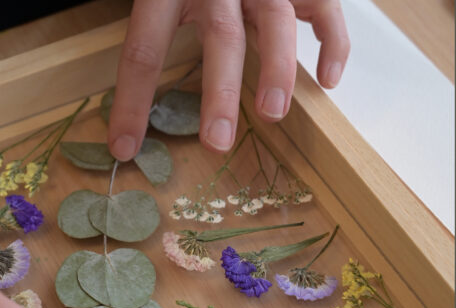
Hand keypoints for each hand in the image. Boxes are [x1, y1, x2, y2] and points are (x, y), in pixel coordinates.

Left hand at [107, 0, 348, 157]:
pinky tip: (327, 79)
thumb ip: (151, 23)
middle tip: (217, 142)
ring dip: (276, 70)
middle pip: (220, 35)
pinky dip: (332, 44)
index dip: (132, 101)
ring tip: (272, 113)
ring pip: (277, 21)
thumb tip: (123, 99)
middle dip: (220, 92)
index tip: (125, 146)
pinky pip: (325, 8)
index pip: (144, 48)